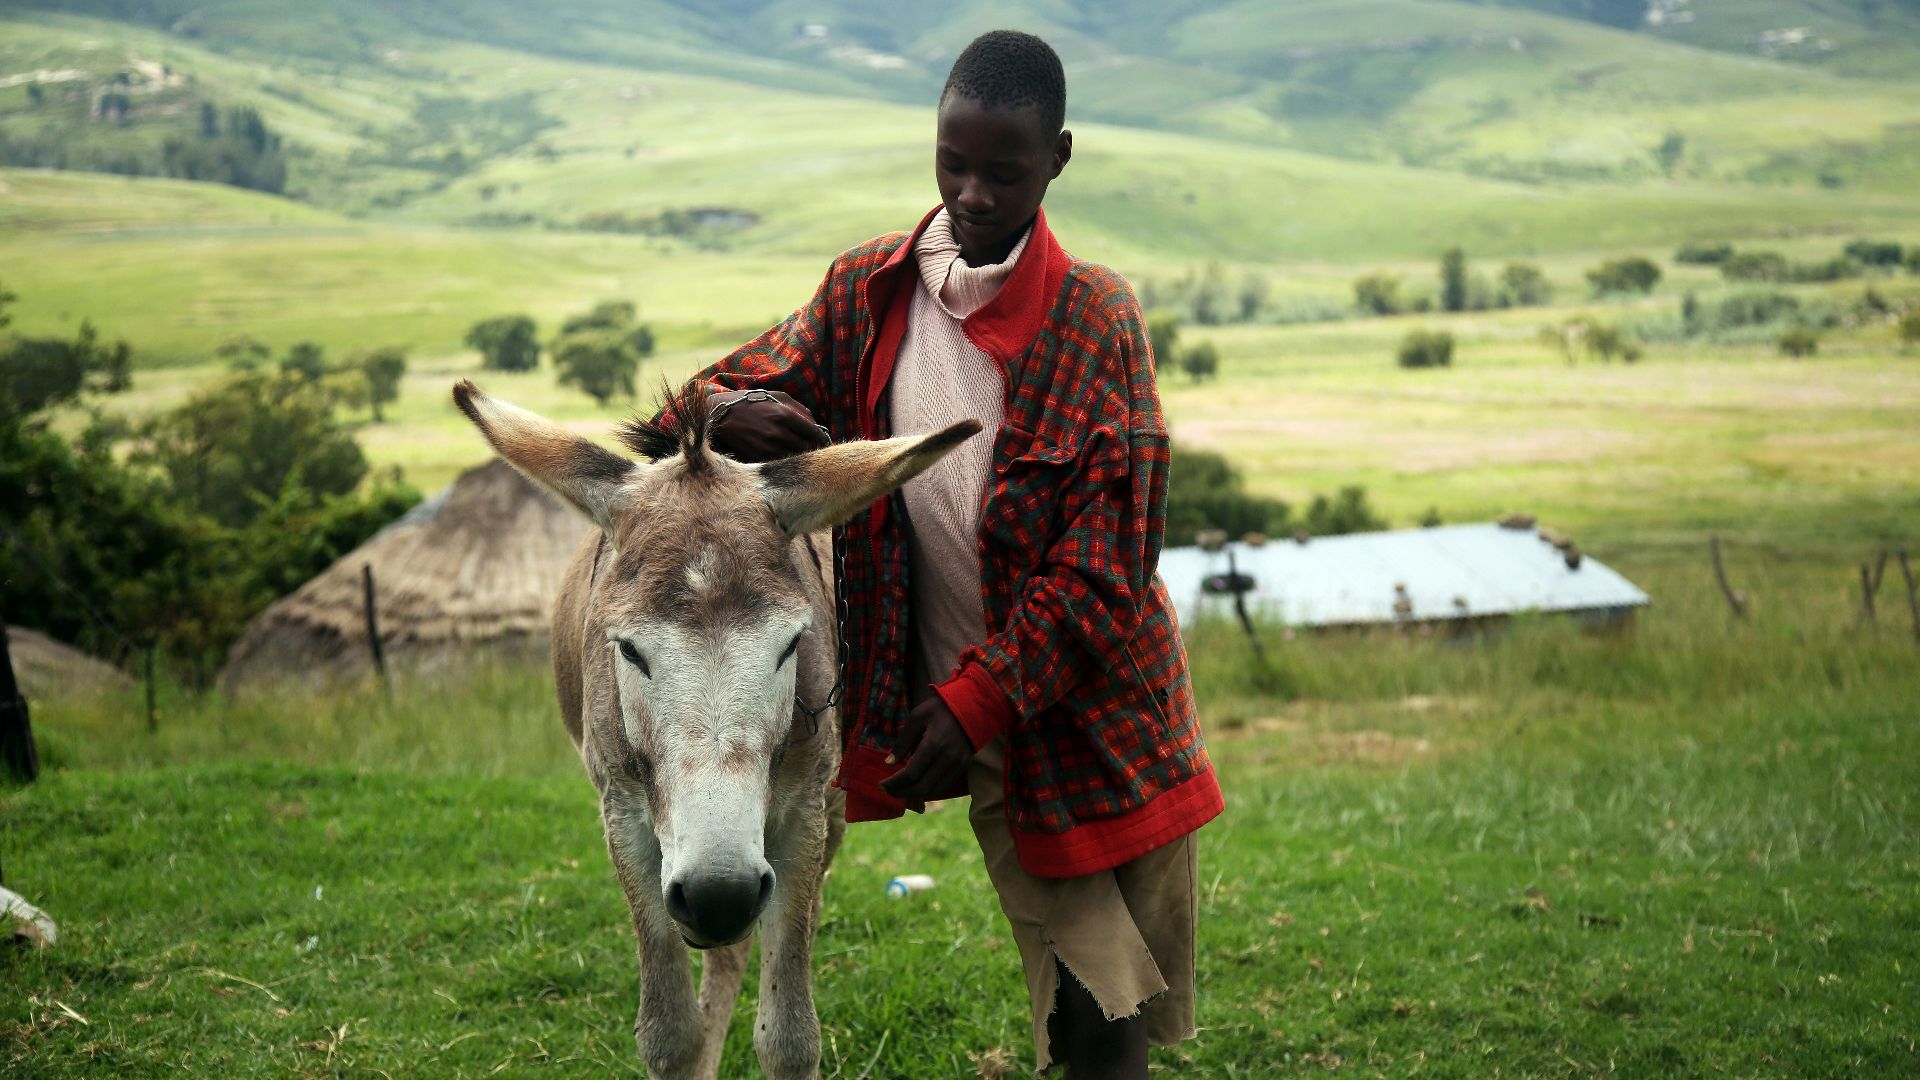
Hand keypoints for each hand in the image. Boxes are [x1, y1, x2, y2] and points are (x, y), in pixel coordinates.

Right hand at [708, 390, 829, 462]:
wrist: (721, 416)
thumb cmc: (752, 403)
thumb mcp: (777, 396)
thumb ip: (800, 409)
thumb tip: (817, 425)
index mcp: (784, 415)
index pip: (815, 433)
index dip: (822, 439)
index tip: (823, 440)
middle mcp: (777, 432)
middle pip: (807, 448)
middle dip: (812, 448)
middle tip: (812, 447)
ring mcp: (767, 448)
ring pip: (795, 458)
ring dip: (798, 455)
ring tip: (796, 451)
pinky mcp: (757, 458)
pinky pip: (779, 463)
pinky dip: (784, 461)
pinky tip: (782, 455)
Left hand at [878, 697, 972, 812]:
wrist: (973, 705)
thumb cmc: (940, 708)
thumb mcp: (917, 717)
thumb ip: (903, 741)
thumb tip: (889, 762)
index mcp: (933, 745)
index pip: (910, 774)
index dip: (893, 783)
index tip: (881, 784)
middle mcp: (947, 759)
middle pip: (921, 787)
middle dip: (901, 792)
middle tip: (887, 790)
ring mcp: (957, 765)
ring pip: (933, 791)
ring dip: (914, 795)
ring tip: (900, 790)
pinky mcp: (963, 767)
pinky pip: (943, 786)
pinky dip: (928, 790)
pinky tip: (917, 786)